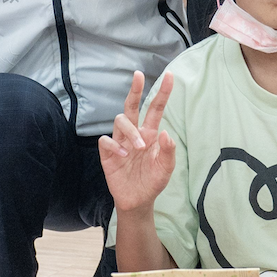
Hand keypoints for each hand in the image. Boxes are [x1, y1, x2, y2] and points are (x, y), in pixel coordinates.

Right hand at [99, 71, 175, 214]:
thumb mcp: (166, 168)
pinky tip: (124, 156)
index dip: (162, 93)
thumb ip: (168, 150)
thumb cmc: (153, 181)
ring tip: (140, 147)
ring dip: (131, 131)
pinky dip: (115, 145)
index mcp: (150, 133)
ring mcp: (120, 143)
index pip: (155, 109)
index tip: (169, 75)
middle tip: (138, 75)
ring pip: (120, 121)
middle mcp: (134, 134)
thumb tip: (166, 132)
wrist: (138, 201)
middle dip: (135, 90)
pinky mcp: (108, 155)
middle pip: (131, 106)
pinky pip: (106, 141)